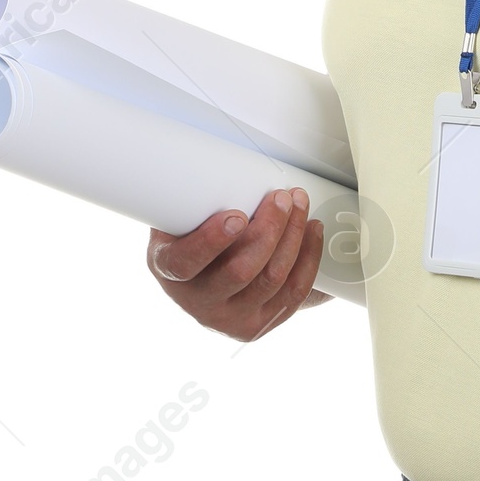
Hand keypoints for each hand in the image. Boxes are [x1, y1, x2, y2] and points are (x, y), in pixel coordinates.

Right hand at [146, 187, 330, 340]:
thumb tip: (219, 155)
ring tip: (299, 205)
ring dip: (293, 236)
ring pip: (271, 279)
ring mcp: (230, 319)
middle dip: (269, 229)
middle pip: (240, 271)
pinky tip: (311, 231)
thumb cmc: (195, 234)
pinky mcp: (259, 324)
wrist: (205, 278)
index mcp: (168, 269)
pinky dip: (308, 257)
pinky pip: (293, 292)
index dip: (212, 241)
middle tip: (282, 197)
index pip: (184, 263)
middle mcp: (197, 301)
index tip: (236, 215)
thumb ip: (196, 196)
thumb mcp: (181, 215)